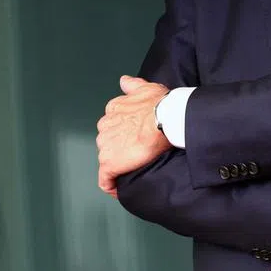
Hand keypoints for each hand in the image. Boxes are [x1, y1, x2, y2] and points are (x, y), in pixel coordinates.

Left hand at [96, 76, 172, 197]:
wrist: (165, 119)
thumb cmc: (159, 104)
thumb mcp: (145, 87)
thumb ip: (132, 85)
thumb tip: (124, 81)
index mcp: (113, 110)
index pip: (112, 125)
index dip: (121, 135)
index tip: (131, 141)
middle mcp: (105, 127)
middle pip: (108, 142)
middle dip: (119, 149)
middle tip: (137, 155)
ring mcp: (106, 146)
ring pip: (107, 159)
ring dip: (117, 165)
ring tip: (132, 170)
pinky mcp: (110, 163)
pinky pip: (105, 180)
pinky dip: (110, 185)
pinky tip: (118, 189)